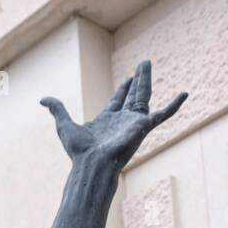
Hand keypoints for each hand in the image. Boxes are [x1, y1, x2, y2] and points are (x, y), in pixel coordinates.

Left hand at [41, 61, 186, 170]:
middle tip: (143, 64)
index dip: (123, 88)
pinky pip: (164, 115)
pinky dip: (175, 106)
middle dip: (136, 80)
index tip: (129, 77)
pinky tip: (185, 95)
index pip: (117, 100)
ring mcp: (134, 123)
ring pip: (143, 96)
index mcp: (107, 120)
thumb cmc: (79, 151)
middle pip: (132, 95)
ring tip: (147, 63)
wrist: (92, 164)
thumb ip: (57, 109)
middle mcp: (122, 120)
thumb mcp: (64, 124)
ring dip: (145, 80)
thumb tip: (42, 99)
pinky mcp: (144, 126)